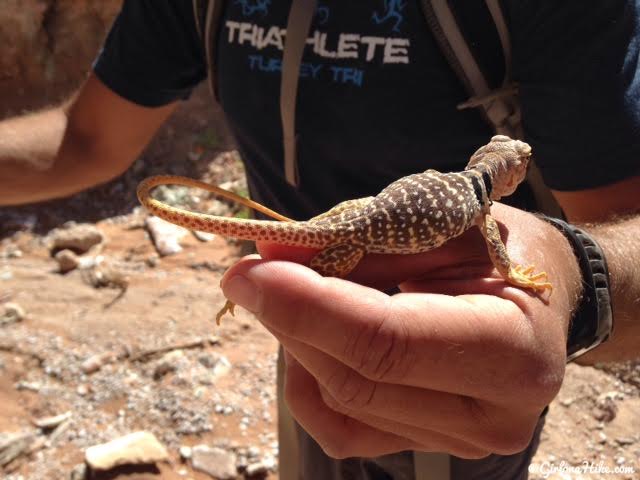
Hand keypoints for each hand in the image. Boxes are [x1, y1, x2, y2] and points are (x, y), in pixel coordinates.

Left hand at [220, 203, 580, 458]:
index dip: (308, 306)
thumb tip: (272, 253)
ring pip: (341, 400)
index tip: (248, 272)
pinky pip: (339, 424)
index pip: (388, 340)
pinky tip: (315, 337)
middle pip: (355, 376)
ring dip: (298, 340)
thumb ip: (360, 241)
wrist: (539, 298)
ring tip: (294, 293)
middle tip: (252, 272)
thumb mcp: (442, 222)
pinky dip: (309, 377)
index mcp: (511, 350)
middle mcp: (490, 415)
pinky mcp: (422, 445)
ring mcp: (456, 441)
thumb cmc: (500, 248)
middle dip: (290, 320)